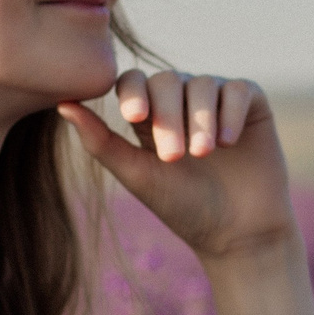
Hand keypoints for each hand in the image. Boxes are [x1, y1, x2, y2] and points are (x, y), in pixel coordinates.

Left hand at [59, 70, 296, 262]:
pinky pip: (238, 89)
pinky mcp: (252, 105)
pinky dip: (230, 111)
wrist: (238, 234)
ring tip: (202, 155)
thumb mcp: (138, 175)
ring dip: (200, 119)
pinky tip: (227, 141)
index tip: (135, 118)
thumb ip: (101, 142)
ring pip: (203, 84)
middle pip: (167, 80)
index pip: (134, 81)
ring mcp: (217, 100)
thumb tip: (62, 104)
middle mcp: (183, 100)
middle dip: (168, 116)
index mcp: (151, 113)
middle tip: (173, 156)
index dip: (134, 92)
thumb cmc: (183, 208)